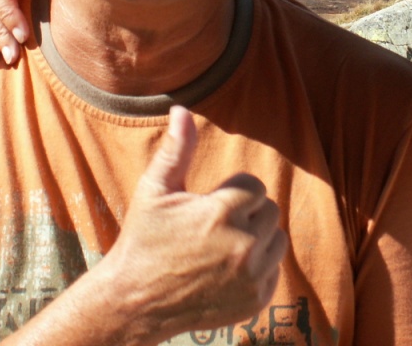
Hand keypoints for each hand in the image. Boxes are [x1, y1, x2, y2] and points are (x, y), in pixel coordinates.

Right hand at [100, 107, 287, 337]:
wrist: (134, 302)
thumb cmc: (144, 240)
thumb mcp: (154, 190)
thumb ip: (177, 150)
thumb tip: (182, 110)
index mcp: (222, 212)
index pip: (255, 186)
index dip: (231, 193)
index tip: (208, 206)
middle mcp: (243, 245)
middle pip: (268, 210)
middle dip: (245, 214)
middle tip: (211, 228)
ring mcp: (251, 276)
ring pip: (277, 239)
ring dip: (257, 239)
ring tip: (221, 247)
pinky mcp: (256, 300)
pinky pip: (274, 269)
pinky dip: (258, 268)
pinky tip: (227, 271)